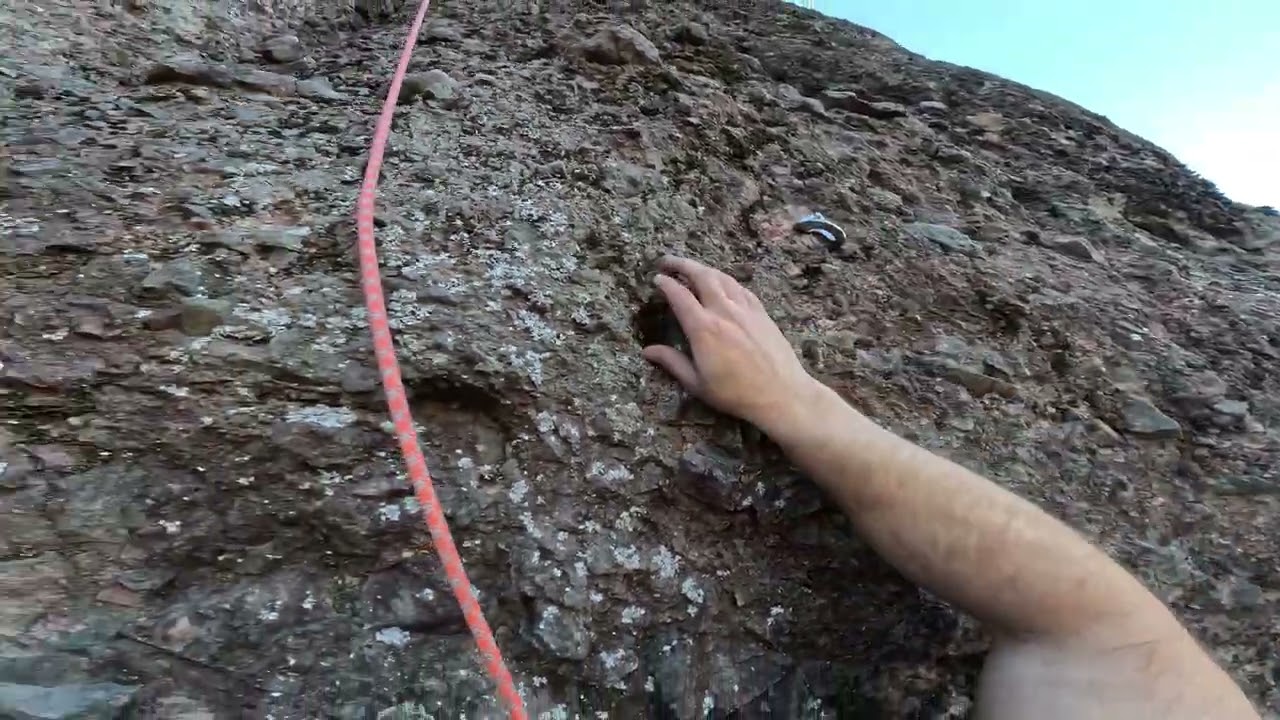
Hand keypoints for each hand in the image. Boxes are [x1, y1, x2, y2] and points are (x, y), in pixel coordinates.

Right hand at [641, 255, 818, 430]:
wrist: (781, 393)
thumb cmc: (736, 393)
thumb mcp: (697, 384)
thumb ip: (672, 362)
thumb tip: (648, 351)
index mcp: (704, 328)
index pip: (680, 295)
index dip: (666, 283)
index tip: (656, 278)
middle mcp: (724, 311)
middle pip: (702, 276)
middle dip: (682, 264)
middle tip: (668, 262)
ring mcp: (745, 309)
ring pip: (722, 277)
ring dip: (704, 269)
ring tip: (693, 269)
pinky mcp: (761, 312)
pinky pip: (740, 288)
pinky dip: (726, 280)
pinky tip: (723, 283)